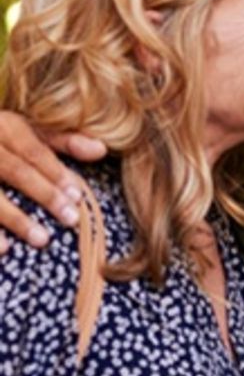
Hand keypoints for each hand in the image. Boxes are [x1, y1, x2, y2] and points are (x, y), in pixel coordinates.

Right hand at [0, 112, 106, 252]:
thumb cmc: (2, 138)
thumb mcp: (28, 131)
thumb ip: (63, 141)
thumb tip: (102, 150)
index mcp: (4, 125)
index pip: (34, 150)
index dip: (56, 173)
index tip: (78, 196)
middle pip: (15, 171)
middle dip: (45, 195)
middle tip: (71, 219)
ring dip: (16, 218)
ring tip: (43, 240)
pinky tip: (4, 249)